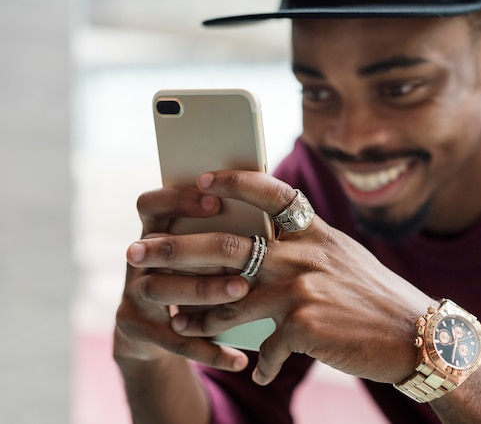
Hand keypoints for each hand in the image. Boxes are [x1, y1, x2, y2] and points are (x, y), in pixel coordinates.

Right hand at [114, 186, 249, 371]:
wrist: (152, 331)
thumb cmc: (191, 276)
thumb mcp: (199, 252)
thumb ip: (220, 235)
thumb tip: (269, 225)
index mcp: (154, 231)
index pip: (151, 204)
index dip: (178, 200)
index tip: (216, 202)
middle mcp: (138, 258)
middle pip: (158, 247)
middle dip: (201, 250)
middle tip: (240, 257)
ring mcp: (133, 293)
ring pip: (161, 290)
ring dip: (204, 291)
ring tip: (242, 292)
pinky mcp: (135, 328)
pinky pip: (173, 340)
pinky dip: (209, 350)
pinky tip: (239, 360)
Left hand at [126, 170, 435, 384]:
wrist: (418, 336)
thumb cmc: (377, 298)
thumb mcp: (344, 259)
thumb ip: (307, 249)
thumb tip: (267, 251)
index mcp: (315, 232)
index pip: (271, 191)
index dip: (235, 180)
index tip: (204, 179)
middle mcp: (305, 252)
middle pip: (227, 243)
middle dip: (175, 249)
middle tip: (138, 252)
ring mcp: (302, 286)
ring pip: (229, 298)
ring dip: (200, 315)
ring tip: (183, 322)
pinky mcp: (304, 324)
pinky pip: (263, 345)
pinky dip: (259, 361)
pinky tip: (258, 369)